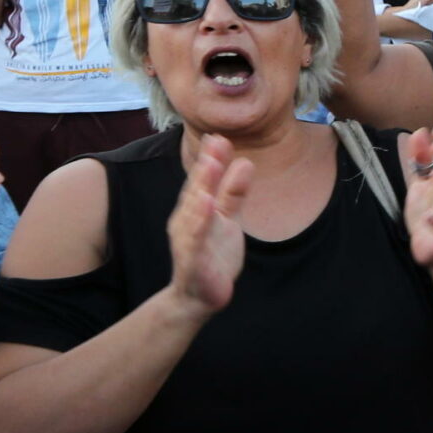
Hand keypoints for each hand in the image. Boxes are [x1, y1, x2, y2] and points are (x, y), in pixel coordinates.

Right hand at [163, 133, 251, 316]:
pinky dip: (200, 222)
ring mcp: (188, 241)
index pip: (204, 181)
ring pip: (194, 212)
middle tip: (216, 141)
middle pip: (197, 191)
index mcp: (196, 210)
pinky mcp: (193, 261)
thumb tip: (244, 162)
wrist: (201, 296)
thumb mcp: (228, 219)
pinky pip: (195, 239)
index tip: (220, 136)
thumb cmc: (214, 254)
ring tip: (210, 166)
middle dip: (206, 167)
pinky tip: (206, 205)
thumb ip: (233, 192)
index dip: (212, 159)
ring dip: (201, 188)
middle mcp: (187, 221)